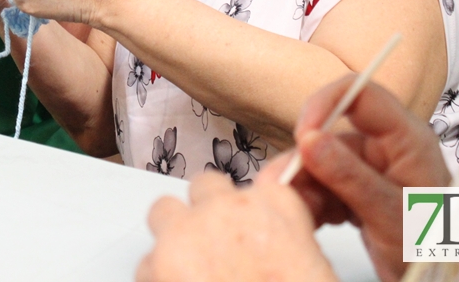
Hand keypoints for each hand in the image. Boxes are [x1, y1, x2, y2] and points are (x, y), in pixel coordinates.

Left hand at [137, 171, 337, 281]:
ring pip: (164, 212)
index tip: (252, 229)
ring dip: (173, 236)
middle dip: (207, 212)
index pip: (262, 185)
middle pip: (206, 186)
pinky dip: (157, 278)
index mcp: (275, 208)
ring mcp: (187, 234)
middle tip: (217, 248)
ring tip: (189, 272)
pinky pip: (145, 263)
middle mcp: (227, 211)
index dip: (253, 212)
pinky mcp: (155, 266)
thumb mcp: (313, 271)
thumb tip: (271, 251)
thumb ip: (288, 245)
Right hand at [278, 78, 450, 281]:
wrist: (441, 280)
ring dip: (303, 188)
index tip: (301, 137)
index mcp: (407, 139)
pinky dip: (310, 203)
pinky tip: (315, 222)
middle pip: (329, 133)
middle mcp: (386, 147)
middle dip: (304, 162)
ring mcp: (369, 168)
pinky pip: (320, 185)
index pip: (360, 94)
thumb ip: (350, 177)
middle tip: (285, 192)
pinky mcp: (356, 189)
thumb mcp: (391, 215)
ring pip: (318, 162)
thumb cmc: (434, 249)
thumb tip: (308, 139)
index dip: (324, 105)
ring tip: (304, 217)